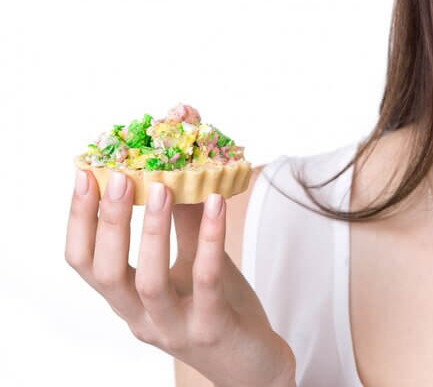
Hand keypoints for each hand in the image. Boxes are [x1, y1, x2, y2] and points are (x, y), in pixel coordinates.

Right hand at [65, 170, 295, 386]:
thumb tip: (175, 170)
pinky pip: (206, 281)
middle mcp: (142, 319)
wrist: (253, 363)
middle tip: (117, 177)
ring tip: (161, 188)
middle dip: (109, 223)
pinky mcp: (212, 328)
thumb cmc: (219, 307)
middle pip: (108, 273)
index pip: (85, 263)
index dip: (80, 221)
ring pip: (149, 283)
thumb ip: (183, 224)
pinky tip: (216, 204)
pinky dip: (211, 240)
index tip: (84, 176)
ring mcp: (176, 327)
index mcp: (128, 302)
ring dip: (152, 232)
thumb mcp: (194, 262)